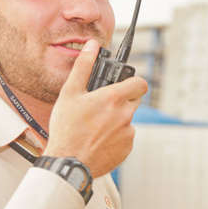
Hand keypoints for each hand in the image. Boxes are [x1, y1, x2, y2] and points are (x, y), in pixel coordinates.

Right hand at [45, 39, 147, 177]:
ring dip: (117, 119)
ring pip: (128, 120)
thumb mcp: (70, 93)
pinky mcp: (127, 149)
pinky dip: (116, 136)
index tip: (124, 85)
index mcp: (115, 98)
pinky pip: (125, 137)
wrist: (68, 162)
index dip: (133, 82)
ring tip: (96, 125)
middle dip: (122, 100)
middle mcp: (126, 115)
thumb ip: (84, 67)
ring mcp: (128, 133)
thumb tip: (91, 46)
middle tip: (102, 105)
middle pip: (134, 100)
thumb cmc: (67, 128)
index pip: (140, 83)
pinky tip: (98, 138)